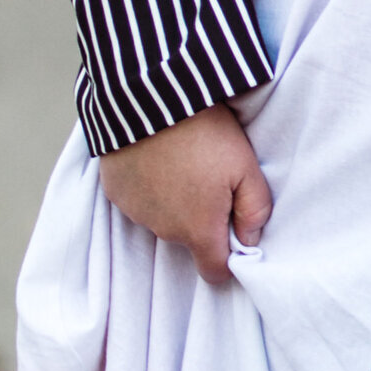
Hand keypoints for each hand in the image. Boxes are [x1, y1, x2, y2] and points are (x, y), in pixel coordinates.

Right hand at [96, 105, 271, 286]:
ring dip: (173, 201)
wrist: (150, 98)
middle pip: (189, 239)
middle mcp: (163, 231)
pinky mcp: (114, 192)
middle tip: (210, 178)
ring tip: (182, 162)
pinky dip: (148, 186)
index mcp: (198, 230)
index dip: (226, 258)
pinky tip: (156, 158)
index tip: (232, 230)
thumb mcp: (247, 168)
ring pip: (162, 219)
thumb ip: (255, 211)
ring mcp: (135, 212)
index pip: (214, 272)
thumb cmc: (206, 133)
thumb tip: (250, 240)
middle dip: (201, 218)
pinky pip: (138, 200)